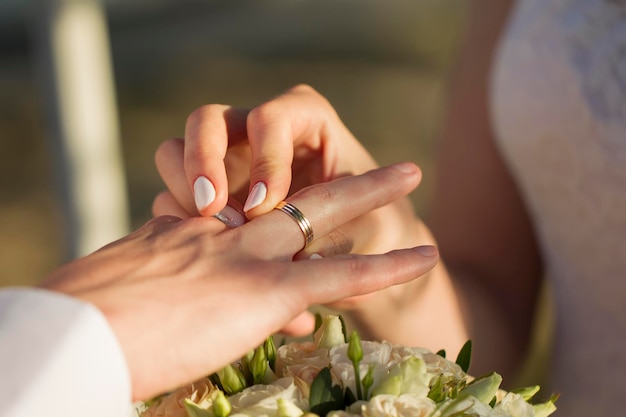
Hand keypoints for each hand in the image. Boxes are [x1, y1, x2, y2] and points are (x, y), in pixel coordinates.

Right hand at [40, 163, 437, 400]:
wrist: (78, 334)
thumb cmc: (89, 322)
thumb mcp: (134, 297)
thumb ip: (176, 294)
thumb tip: (203, 314)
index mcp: (183, 231)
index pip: (232, 215)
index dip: (253, 217)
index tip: (259, 224)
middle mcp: (220, 232)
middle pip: (286, 192)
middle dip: (331, 174)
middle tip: (376, 162)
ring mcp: (247, 256)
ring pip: (322, 211)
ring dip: (370, 193)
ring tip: (408, 174)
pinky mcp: (266, 290)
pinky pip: (339, 275)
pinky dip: (384, 265)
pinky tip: (424, 254)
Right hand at [154, 84, 426, 259]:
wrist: (353, 245)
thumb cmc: (369, 229)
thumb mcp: (364, 231)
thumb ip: (331, 238)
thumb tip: (299, 258)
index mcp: (304, 119)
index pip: (271, 119)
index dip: (266, 160)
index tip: (266, 207)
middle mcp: (257, 131)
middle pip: (206, 121)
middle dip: (202, 162)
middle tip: (212, 211)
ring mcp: (226, 161)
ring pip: (175, 154)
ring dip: (186, 194)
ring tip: (209, 238)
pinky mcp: (206, 194)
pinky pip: (172, 199)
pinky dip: (181, 225)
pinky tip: (205, 255)